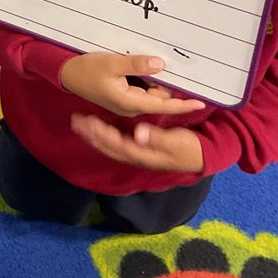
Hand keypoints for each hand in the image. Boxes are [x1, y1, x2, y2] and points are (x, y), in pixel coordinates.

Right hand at [59, 53, 205, 116]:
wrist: (67, 75)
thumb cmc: (87, 70)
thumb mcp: (112, 63)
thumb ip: (137, 64)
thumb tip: (160, 64)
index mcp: (130, 102)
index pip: (163, 104)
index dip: (183, 104)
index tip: (201, 103)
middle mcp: (131, 106)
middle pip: (158, 96)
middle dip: (161, 81)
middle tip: (149, 61)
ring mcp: (127, 102)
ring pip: (150, 91)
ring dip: (150, 78)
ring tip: (134, 63)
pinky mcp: (123, 96)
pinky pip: (141, 88)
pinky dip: (142, 78)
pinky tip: (133, 67)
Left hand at [71, 115, 205, 172]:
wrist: (201, 156)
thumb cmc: (189, 147)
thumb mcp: (176, 142)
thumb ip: (157, 138)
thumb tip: (137, 133)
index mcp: (144, 154)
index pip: (118, 145)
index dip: (103, 134)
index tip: (91, 123)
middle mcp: (137, 156)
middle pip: (110, 147)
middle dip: (92, 134)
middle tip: (76, 121)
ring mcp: (137, 153)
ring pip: (110, 146)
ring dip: (94, 135)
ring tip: (79, 123)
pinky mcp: (139, 148)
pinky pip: (116, 143)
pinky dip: (104, 135)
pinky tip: (95, 127)